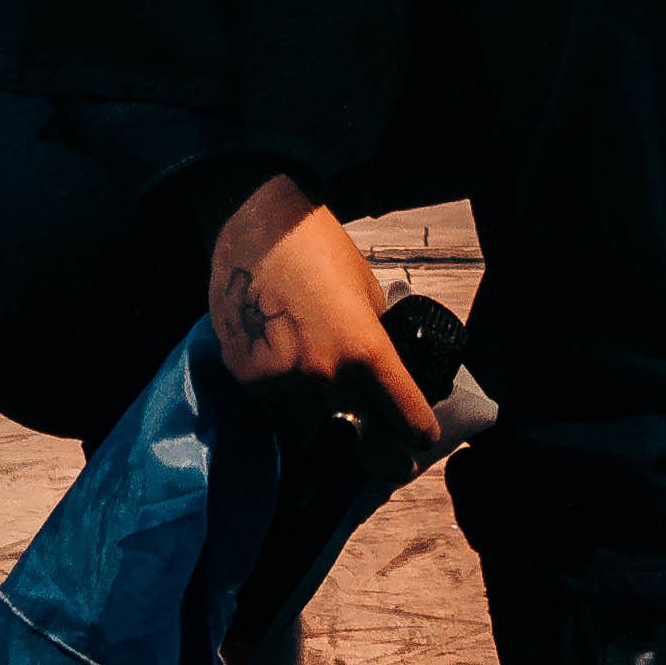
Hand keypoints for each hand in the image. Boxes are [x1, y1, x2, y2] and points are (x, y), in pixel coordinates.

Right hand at [207, 174, 440, 446]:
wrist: (258, 225)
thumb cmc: (321, 249)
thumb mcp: (368, 295)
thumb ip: (375, 341)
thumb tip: (381, 376)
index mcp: (364, 352)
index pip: (405, 417)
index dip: (418, 431)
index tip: (419, 438)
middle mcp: (322, 375)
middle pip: (352, 432)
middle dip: (366, 437)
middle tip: (372, 437)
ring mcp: (280, 381)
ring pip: (307, 425)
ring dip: (318, 417)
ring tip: (316, 382)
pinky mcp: (246, 377)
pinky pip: (273, 405)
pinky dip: (284, 396)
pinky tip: (284, 361)